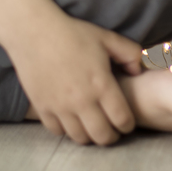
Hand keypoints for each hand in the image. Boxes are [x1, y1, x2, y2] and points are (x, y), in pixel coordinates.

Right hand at [8, 13, 142, 145]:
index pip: (122, 119)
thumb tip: (137, 72)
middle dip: (111, 137)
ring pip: (79, 138)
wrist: (34, 32)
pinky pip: (57, 132)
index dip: (128, 125)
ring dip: (89, 136)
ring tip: (92, 127)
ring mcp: (60, 107)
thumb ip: (130, 53)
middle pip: (102, 136)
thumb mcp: (107, 38)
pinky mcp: (42, 108)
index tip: (127, 123)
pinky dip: (67, 130)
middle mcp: (82, 101)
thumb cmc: (73, 33)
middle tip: (112, 131)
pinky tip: (71, 121)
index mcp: (101, 85)